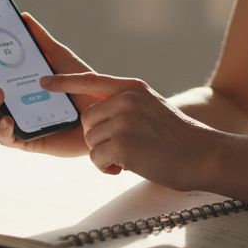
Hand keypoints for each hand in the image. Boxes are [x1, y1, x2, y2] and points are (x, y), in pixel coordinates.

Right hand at [0, 12, 102, 159]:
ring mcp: (13, 119)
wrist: (105, 113)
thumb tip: (24, 17)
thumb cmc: (80, 86)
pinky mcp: (25, 139)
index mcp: (9, 77)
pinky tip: (9, 118)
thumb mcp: (60, 58)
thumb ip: (41, 40)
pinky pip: (4, 138)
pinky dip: (2, 129)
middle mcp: (6, 99)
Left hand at [39, 72, 219, 190]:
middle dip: (98, 138)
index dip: (63, 81)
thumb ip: (126, 106)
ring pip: (91, 141)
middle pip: (87, 120)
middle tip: (123, 148)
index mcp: (132, 88)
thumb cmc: (177, 139)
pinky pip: (97, 159)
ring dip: (105, 155)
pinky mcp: (121, 143)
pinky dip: (108, 168)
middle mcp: (126, 99)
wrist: (203, 155)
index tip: (43, 81)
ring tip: (131, 157)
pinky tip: (129, 167)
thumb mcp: (151, 108)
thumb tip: (96, 117)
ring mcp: (123, 120)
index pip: (89, 80)